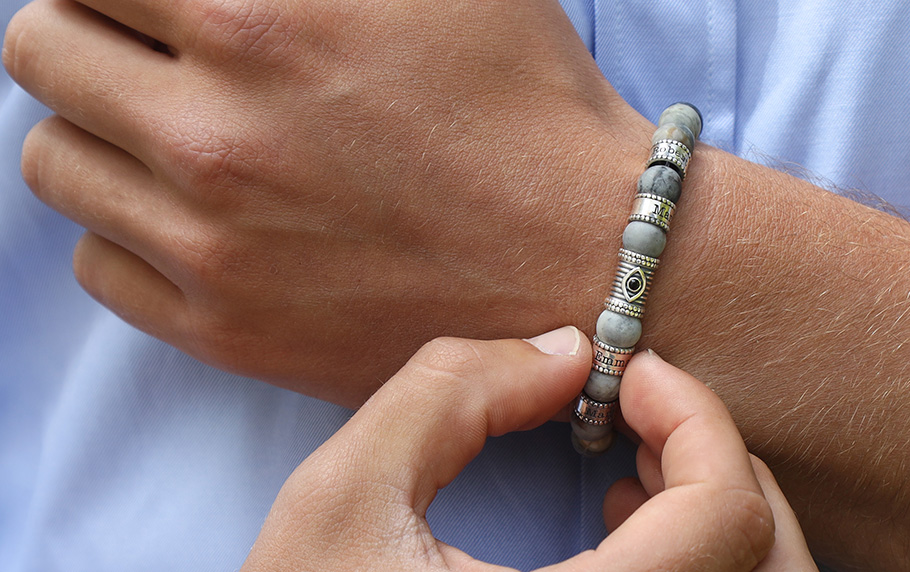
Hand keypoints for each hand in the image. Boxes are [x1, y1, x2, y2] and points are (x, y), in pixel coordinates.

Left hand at [5, 0, 649, 404]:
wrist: (590, 255)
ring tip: (175, 139)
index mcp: (256, 18)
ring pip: (54, 163)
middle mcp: (213, 133)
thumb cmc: (529, 106)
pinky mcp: (227, 328)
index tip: (155, 2)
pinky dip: (129, 232)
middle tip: (152, 55)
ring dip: (100, 134)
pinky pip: (98, 266)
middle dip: (87, 37)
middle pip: (38, 52)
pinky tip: (198, 219)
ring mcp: (211, 243)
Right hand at [241, 326, 815, 570]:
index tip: (631, 374)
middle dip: (714, 455)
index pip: (723, 514)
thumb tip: (565, 352)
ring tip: (636, 461)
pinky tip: (623, 521)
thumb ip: (451, 394)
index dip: (695, 416)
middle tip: (640, 406)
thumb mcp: (340, 498)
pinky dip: (699, 555)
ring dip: (716, 506)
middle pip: (769, 557)